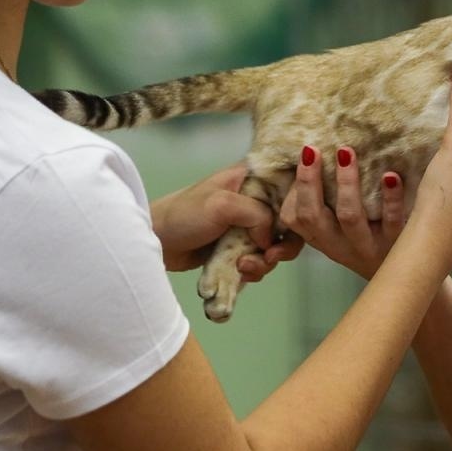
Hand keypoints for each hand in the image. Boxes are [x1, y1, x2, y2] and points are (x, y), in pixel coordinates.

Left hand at [150, 164, 301, 277]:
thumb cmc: (182, 215)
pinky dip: (254, 269)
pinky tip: (239, 272)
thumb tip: (272, 238)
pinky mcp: (240, 246)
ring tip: (243, 267)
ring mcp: (248, 224)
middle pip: (290, 221)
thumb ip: (258, 214)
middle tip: (270, 257)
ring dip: (265, 261)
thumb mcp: (222, 205)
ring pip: (276, 245)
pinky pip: (261, 259)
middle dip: (283, 244)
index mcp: (252, 178)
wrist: (156, 242)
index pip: (291, 185)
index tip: (288, 227)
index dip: (296, 206)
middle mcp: (255, 199)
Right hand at [279, 144, 407, 278]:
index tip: (306, 154)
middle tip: (313, 150)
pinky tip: (391, 175)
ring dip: (346, 183)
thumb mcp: (339, 231)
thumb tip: (313, 156)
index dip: (295, 189)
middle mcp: (339, 245)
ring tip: (346, 152)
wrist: (406, 276)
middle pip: (313, 216)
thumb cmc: (366, 241)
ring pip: (349, 216)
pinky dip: (391, 198)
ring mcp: (368, 247)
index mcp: (321, 238)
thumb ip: (325, 203)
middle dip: (309, 182)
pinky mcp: (397, 244)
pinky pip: (392, 221)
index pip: (294, 217)